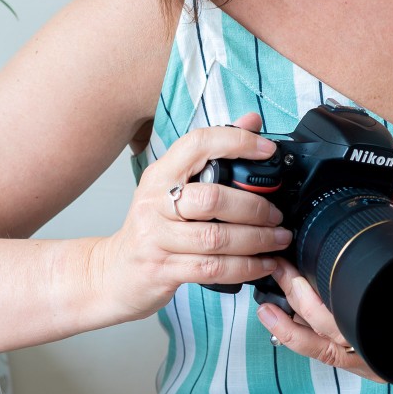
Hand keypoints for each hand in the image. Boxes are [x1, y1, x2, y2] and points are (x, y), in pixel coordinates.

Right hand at [89, 113, 292, 323]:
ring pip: (216, 238)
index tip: (267, 149)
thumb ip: (213, 153)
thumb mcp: (173, 185)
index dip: (236, 142)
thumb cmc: (152, 226)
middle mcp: (155, 202)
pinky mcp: (162, 270)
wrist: (113, 273)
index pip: (198, 144)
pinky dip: (245, 268)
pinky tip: (264, 264)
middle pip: (213, 198)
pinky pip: (212, 269)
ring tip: (279, 239)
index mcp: (161, 173)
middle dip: (255, 207)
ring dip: (257, 240)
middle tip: (278, 214)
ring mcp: (156, 238)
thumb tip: (251, 120)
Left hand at [255, 189, 392, 381]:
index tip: (294, 270)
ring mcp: (368, 357)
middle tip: (279, 267)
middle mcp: (381, 345)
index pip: (349, 319)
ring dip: (289, 326)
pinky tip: (277, 321)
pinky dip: (297, 339)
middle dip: (297, 299)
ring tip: (265, 304)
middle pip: (329, 330)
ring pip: (321, 349)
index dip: (315, 302)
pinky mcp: (357, 358)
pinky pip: (323, 355)